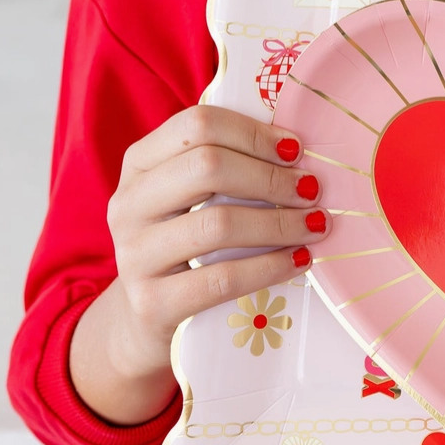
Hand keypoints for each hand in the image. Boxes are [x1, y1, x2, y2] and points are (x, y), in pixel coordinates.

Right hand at [70, 104, 328, 424]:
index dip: (253, 133)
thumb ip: (227, 164)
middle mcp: (129, 203)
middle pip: (207, 166)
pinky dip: (269, 267)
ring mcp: (134, 255)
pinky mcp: (151, 303)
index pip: (196, 125)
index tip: (295, 149)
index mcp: (140, 163)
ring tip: (315, 225)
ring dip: (278, 222)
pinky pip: (221, 279)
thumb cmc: (183, 242)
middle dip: (270, 177)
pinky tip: (299, 260)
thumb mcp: (188, 196)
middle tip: (311, 189)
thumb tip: (297, 147)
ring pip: (217, 223)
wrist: (142, 319)